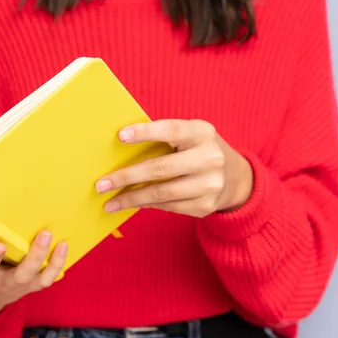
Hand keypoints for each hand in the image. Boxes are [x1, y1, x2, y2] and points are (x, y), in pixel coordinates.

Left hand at [95, 119, 252, 216]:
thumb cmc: (198, 150)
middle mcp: (209, 159)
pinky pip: (167, 206)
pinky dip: (145, 204)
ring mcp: (209, 185)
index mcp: (201, 133)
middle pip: (160, 169)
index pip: (170, 130)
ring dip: (130, 198)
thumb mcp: (190, 136)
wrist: (236, 178)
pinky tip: (129, 203)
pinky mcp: (204, 206)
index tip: (120, 136)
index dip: (145, 132)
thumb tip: (119, 147)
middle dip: (127, 177)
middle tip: (102, 184)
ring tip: (109, 201)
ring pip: (161, 193)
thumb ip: (164, 137)